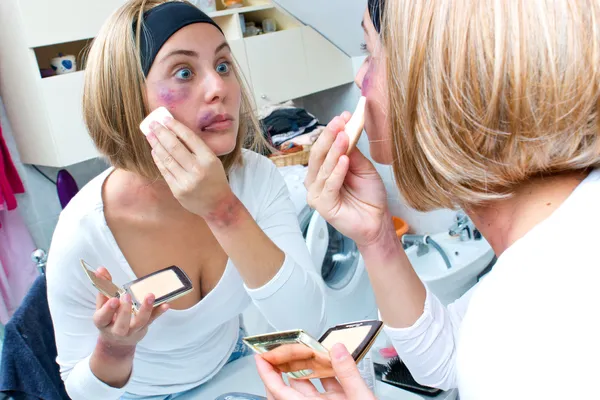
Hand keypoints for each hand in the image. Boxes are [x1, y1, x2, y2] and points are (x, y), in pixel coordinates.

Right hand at [92, 268, 168, 349]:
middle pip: (121, 325)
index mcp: (103, 322)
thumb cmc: (109, 318)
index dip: (108, 310)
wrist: (117, 341)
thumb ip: (103, 287)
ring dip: (145, 309)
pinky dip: (159, 312)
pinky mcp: (144, 327)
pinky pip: (152, 320)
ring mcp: (132, 330)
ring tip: (150, 296)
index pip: (103, 318)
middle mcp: (117, 330)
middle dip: (124, 311)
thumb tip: (100, 269)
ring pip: (139, 323)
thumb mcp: (102, 305)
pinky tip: (166, 304)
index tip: (114, 299)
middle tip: (127, 296)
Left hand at [146, 117, 232, 217]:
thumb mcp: (213, 161)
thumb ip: (197, 149)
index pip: (189, 138)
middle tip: (152, 124)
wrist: (218, 205)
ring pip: (167, 158)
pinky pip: (165, 171)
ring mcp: (186, 181)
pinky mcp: (177, 190)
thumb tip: (175, 133)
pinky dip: (158, 159)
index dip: (176, 127)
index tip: (165, 119)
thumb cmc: (215, 179)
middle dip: (161, 133)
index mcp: (209, 159)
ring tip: (150, 135)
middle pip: (174, 147)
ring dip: (156, 145)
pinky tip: (154, 151)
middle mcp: (197, 169)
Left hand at [256, 343, 376, 399]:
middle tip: (279, 349)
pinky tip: (329, 360)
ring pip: (306, 386)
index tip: (260, 358)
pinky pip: (325, 387)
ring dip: (304, 366)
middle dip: (282, 367)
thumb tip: (338, 350)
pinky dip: (325, 372)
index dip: (267, 374)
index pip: (279, 391)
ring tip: (303, 348)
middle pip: (288, 387)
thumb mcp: (359, 399)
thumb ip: (348, 375)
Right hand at [305, 114, 388, 246]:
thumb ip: (352, 152)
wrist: (377, 220)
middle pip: (319, 154)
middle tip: (339, 122)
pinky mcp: (322, 205)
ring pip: (323, 168)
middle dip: (329, 136)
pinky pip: (329, 185)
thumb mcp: (363, 167)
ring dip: (334, 151)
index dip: (333, 130)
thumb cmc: (369, 195)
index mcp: (324, 169)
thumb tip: (346, 131)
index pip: (324, 147)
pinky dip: (336, 172)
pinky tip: (345, 160)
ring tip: (343, 137)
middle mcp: (316, 180)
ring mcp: (317, 193)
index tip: (344, 116)